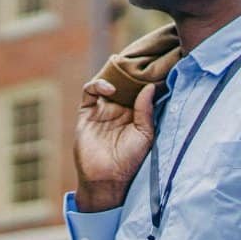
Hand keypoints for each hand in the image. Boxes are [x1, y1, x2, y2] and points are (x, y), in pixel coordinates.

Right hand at [73, 80, 155, 211]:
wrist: (107, 178)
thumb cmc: (130, 160)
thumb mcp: (145, 134)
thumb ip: (145, 110)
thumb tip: (150, 87)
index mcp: (135, 114)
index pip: (140, 89)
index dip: (144, 78)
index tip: (154, 67)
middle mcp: (119, 109)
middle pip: (123, 83)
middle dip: (129, 72)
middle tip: (137, 61)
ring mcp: (102, 110)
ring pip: (107, 83)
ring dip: (114, 75)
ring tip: (123, 72)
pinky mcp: (87, 112)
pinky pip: (90, 92)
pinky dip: (97, 84)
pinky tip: (109, 87)